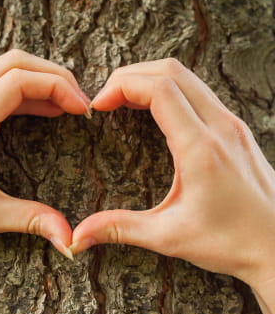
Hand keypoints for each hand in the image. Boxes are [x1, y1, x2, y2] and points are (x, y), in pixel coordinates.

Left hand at [0, 49, 89, 270]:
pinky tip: (37, 109)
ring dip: (38, 80)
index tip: (82, 108)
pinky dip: (20, 90)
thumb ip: (31, 220)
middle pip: (14, 63)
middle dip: (54, 75)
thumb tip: (69, 239)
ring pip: (2, 69)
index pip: (20, 81)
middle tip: (79, 100)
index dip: (59, 87)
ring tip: (65, 104)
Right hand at [71, 58, 274, 290]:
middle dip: (130, 76)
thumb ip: (119, 229)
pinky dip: (170, 90)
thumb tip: (79, 237)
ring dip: (151, 79)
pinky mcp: (235, 131)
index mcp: (200, 149)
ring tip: (124, 101)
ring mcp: (231, 125)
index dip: (120, 87)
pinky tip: (154, 111)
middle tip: (106, 98)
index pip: (159, 89)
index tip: (98, 106)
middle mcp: (220, 127)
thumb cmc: (231, 242)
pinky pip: (199, 92)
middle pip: (171, 71)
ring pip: (188, 77)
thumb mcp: (168, 237)